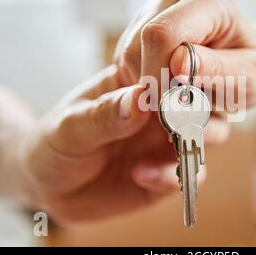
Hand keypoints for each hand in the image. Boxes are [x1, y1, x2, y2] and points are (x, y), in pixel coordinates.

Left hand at [17, 65, 225, 222]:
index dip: (185, 71)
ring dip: (198, 141)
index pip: (174, 69)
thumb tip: (142, 96)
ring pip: (208, 136)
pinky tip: (141, 175)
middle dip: (204, 107)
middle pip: (203, 100)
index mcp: (140, 85)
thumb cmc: (55, 142)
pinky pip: (187, 175)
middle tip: (191, 119)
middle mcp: (160, 112)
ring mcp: (165, 143)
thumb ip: (105, 113)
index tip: (185, 80)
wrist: (47, 185)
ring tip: (175, 149)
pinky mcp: (165, 175)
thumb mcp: (71, 125)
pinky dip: (172, 176)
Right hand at [113, 0, 255, 109]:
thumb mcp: (249, 77)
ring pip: (128, 53)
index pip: (164, 34)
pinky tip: (166, 85)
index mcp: (210, 0)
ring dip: (147, 84)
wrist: (246, 60)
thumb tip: (178, 64)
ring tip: (177, 95)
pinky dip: (141, 79)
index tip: (171, 104)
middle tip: (177, 106)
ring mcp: (156, 6)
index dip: (159, 73)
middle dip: (153, 83)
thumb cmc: (252, 68)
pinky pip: (126, 58)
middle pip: (140, 44)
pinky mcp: (142, 23)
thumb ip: (217, 70)